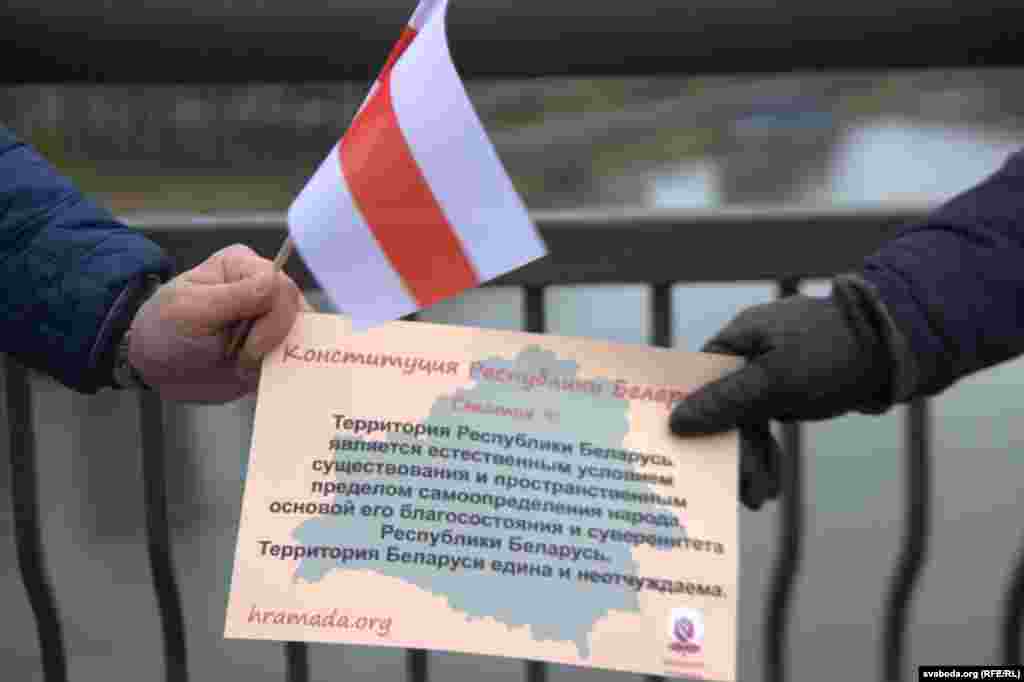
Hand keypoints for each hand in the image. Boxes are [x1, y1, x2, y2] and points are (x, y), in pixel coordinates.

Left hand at [127, 244, 309, 403]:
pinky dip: (284, 370)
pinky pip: (296, 355)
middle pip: (297, 310)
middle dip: (275, 341)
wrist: (157, 368)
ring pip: (302, 334)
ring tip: (247, 368)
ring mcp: (273, 319)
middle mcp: (264, 289)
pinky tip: (262, 375)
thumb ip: (232, 296)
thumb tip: (275, 282)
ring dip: (280, 357)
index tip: (246, 348)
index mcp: (242, 267)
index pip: (279, 286)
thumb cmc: (164, 330)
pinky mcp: (275, 346)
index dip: (273, 319)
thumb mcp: (188, 310)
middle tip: (243, 360)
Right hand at [669, 275, 901, 509]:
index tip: (688, 459)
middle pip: (722, 411)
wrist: (898, 345)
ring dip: (752, 461)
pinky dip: (768, 454)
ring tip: (761, 499)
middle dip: (733, 454)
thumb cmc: (833, 353)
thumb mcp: (777, 381)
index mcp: (736, 341)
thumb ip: (726, 402)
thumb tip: (676, 421)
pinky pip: (766, 427)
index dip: (690, 421)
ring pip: (746, 425)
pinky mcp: (789, 393)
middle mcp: (746, 356)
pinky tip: (773, 482)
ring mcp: (767, 375)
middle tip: (743, 495)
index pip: (698, 384)